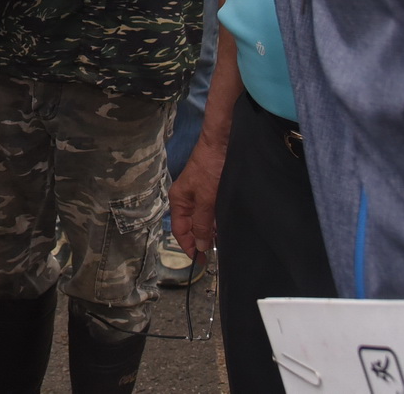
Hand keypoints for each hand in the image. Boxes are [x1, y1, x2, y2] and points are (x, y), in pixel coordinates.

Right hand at [169, 131, 226, 267]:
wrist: (222, 142)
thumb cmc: (210, 167)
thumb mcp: (206, 198)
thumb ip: (202, 222)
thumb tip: (201, 246)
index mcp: (179, 200)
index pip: (180, 230)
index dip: (189, 247)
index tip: (201, 261)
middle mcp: (186, 199)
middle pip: (190, 226)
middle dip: (200, 241)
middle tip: (214, 255)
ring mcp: (198, 194)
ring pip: (201, 219)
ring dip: (209, 231)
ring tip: (221, 243)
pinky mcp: (210, 190)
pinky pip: (209, 211)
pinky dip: (215, 221)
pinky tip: (224, 226)